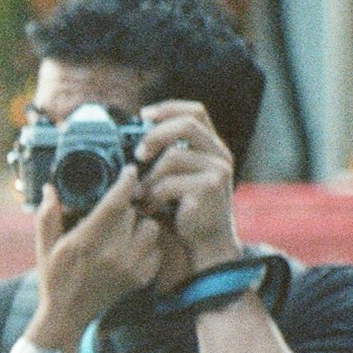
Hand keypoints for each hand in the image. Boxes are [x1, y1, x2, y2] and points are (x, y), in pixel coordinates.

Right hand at [29, 168, 166, 349]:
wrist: (70, 316)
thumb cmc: (55, 279)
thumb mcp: (45, 247)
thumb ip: (47, 216)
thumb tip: (51, 189)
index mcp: (86, 243)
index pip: (114, 204)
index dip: (125, 183)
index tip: (129, 171)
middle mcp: (112, 254)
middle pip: (133, 212)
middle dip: (126, 206)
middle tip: (116, 208)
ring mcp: (130, 267)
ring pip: (150, 227)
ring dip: (140, 223)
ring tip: (125, 228)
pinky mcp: (141, 277)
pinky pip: (155, 248)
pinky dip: (146, 243)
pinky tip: (131, 247)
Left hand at [134, 100, 241, 277]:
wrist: (207, 243)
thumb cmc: (185, 210)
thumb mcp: (177, 176)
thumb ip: (166, 155)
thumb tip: (132, 139)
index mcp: (212, 147)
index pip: (196, 111)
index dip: (168, 108)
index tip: (143, 115)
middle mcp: (220, 154)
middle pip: (187, 124)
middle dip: (156, 135)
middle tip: (138, 154)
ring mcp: (218, 170)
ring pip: (172, 157)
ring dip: (150, 178)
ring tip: (143, 195)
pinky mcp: (209, 189)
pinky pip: (169, 183)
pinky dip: (153, 196)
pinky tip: (152, 208)